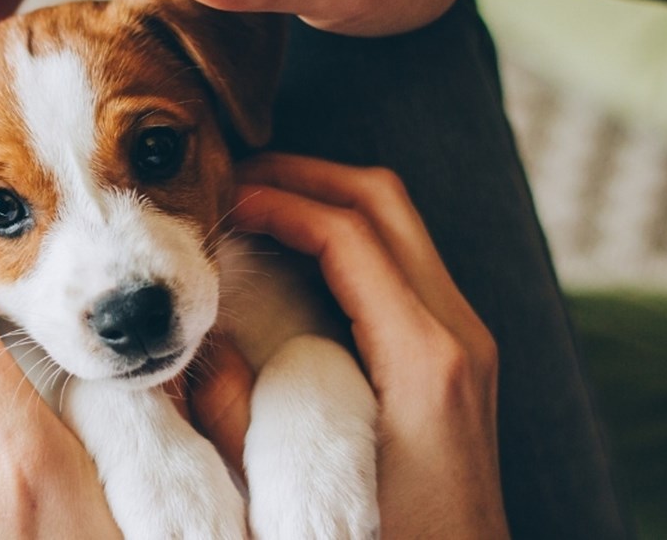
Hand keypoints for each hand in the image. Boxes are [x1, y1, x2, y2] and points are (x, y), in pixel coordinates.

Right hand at [228, 153, 508, 537]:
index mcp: (424, 358)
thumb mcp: (299, 491)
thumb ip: (240, 418)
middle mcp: (458, 333)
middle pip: (385, 202)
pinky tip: (295, 256)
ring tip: (258, 204)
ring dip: (326, 199)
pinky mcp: (457, 353)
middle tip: (236, 178)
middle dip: (306, 174)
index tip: (222, 198)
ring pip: (398, 223)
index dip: (278, 201)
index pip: (349, 234)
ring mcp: (466, 339)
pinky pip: (403, 262)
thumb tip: (200, 343)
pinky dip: (346, 238)